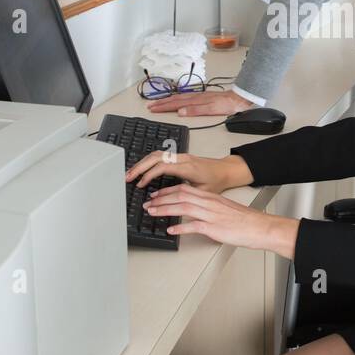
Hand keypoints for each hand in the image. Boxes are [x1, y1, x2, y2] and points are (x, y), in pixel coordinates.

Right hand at [125, 151, 251, 193]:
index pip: (162, 166)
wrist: (226, 170)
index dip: (148, 174)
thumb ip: (186, 194)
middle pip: (155, 157)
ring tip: (131, 173)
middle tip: (127, 177)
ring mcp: (181, 155)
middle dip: (139, 167)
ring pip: (156, 154)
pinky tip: (142, 169)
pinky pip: (160, 155)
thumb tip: (168, 201)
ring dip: (142, 163)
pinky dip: (148, 161)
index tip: (140, 184)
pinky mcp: (179, 156)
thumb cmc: (217, 181)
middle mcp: (183, 158)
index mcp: (188, 167)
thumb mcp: (203, 192)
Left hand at [142, 182, 298, 257]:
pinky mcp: (214, 227)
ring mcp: (211, 214)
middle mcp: (209, 203)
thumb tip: (194, 212)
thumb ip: (209, 207)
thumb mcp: (224, 208)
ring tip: (153, 213)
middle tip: (148, 204)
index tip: (156, 195)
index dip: (167, 191)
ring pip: (183, 207)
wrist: (260, 227)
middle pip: (180, 195)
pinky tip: (171, 230)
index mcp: (211, 197)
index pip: (184, 189)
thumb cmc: (244, 220)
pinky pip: (194, 226)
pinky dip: (180, 227)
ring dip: (165, 209)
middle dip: (161, 199)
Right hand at [145, 89, 253, 116]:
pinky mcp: (202, 97)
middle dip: (161, 103)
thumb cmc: (227, 105)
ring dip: (167, 100)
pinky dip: (177, 98)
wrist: (239, 98)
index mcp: (195, 100)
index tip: (152, 108)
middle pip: (174, 99)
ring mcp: (198, 96)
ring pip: (178, 97)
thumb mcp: (212, 109)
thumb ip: (196, 110)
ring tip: (159, 102)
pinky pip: (184, 97)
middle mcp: (195, 97)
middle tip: (150, 105)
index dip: (163, 106)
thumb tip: (180, 112)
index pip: (175, 104)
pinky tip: (177, 100)